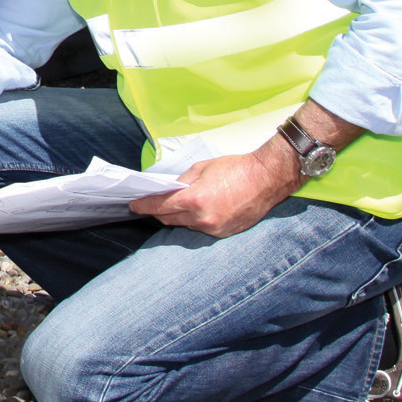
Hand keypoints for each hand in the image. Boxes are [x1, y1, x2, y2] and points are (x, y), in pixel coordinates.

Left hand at [127, 138, 299, 237]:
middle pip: (169, 220)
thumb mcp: (201, 168)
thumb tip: (165, 190)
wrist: (268, 178)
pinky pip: (202, 229)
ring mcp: (215, 228)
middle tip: (152, 203)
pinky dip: (195, 221)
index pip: (159, 207)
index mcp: (195, 200)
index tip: (134, 205)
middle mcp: (203, 218)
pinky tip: (197, 211)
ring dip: (178, 216)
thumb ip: (180, 182)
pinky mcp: (225, 233)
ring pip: (186, 225)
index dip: (143, 206)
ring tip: (177, 205)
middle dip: (158, 212)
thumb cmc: (236, 168)